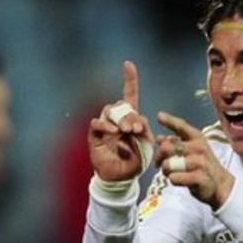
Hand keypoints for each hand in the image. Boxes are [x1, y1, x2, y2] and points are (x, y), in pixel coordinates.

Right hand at [88, 61, 154, 180]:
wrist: (121, 178)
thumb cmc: (135, 162)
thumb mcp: (146, 147)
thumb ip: (145, 133)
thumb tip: (137, 123)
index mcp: (131, 118)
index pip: (130, 95)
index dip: (129, 79)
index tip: (127, 64)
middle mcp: (117, 119)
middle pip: (121, 105)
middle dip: (130, 114)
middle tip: (135, 128)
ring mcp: (105, 127)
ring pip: (109, 111)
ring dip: (119, 118)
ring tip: (125, 130)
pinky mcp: (95, 136)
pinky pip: (97, 124)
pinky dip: (104, 125)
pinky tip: (112, 132)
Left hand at [155, 111, 233, 209]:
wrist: (220, 185)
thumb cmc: (203, 167)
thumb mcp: (193, 151)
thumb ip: (177, 143)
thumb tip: (159, 138)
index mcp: (198, 139)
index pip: (182, 126)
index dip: (170, 121)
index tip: (159, 116)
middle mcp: (199, 148)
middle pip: (167, 147)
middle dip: (159, 157)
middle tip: (158, 164)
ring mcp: (200, 163)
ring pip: (169, 164)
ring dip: (165, 170)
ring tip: (170, 173)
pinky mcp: (199, 178)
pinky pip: (174, 178)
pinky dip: (172, 180)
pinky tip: (178, 180)